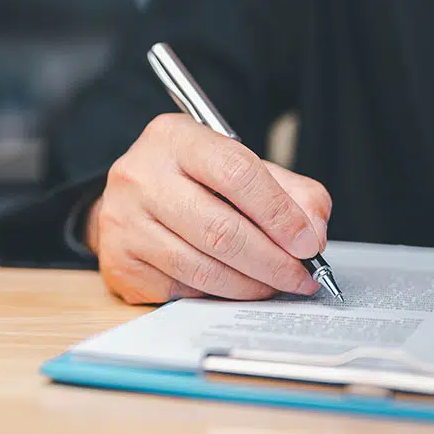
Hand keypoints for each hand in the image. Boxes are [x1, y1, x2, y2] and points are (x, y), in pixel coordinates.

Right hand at [85, 114, 330, 304]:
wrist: (127, 199)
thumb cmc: (190, 181)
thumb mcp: (237, 164)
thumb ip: (287, 190)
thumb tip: (313, 233)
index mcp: (173, 138)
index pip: (236, 172)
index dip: (280, 213)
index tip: (308, 242)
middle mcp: (140, 175)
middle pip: (221, 229)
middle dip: (272, 261)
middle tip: (301, 276)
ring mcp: (123, 220)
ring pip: (202, 268)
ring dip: (250, 284)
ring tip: (274, 284)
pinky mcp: (119, 261)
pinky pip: (182, 289)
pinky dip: (217, 294)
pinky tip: (232, 285)